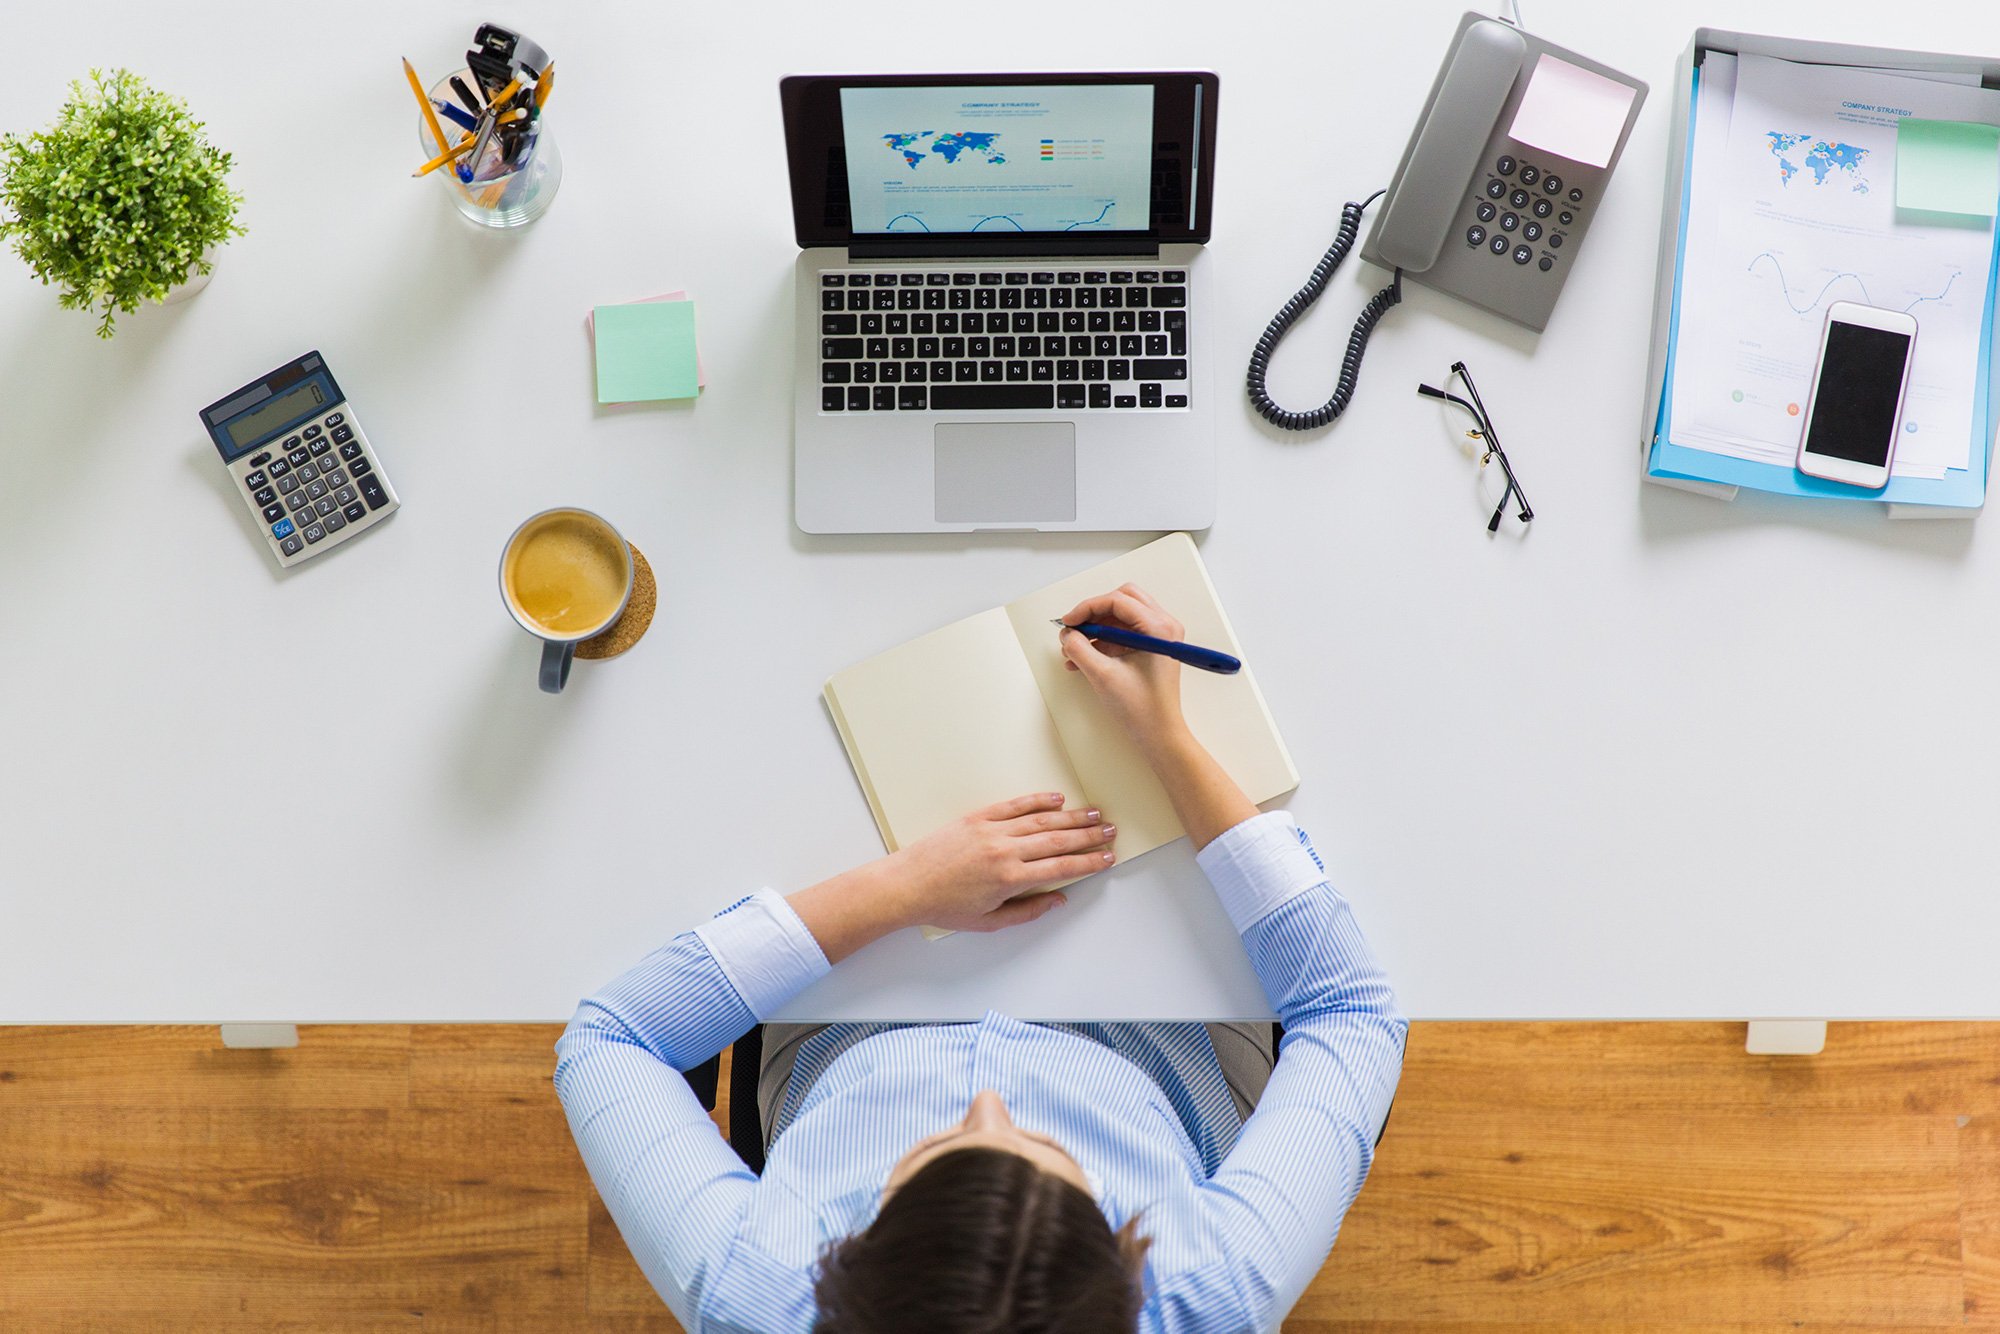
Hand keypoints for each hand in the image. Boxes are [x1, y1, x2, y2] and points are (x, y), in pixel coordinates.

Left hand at [888, 792, 1115, 932]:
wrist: (907, 885)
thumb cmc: (945, 907)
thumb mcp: (989, 922)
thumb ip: (1028, 911)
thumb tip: (1059, 899)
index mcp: (1010, 880)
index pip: (1061, 868)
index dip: (1088, 863)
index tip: (1106, 858)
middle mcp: (1004, 851)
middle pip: (1058, 840)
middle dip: (1089, 836)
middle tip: (1111, 831)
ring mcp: (991, 831)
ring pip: (1041, 820)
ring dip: (1072, 817)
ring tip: (1094, 813)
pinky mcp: (977, 817)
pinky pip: (1014, 805)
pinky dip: (1037, 800)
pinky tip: (1057, 799)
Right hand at [1058, 584, 1191, 752]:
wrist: (1159, 734)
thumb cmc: (1142, 709)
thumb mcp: (1102, 675)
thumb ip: (1079, 649)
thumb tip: (1067, 634)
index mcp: (1158, 629)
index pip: (1117, 601)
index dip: (1087, 608)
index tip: (1068, 622)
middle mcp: (1163, 627)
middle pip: (1122, 600)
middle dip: (1093, 613)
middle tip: (1074, 629)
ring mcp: (1158, 637)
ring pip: (1121, 616)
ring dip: (1096, 628)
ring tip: (1074, 649)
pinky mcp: (1151, 648)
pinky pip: (1123, 633)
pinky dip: (1103, 640)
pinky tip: (1084, 658)